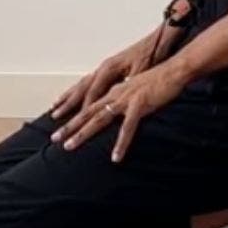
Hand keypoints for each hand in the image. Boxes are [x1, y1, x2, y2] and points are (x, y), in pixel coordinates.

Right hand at [48, 37, 152, 122]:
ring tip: (55, 109)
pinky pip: (87, 83)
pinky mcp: (108, 70)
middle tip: (55, 118)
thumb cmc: (152, 54)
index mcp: (109, 68)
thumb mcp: (142, 70)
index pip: (93, 91)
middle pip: (81, 89)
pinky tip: (73, 97)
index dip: (85, 107)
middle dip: (68, 105)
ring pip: (81, 85)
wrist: (159, 39)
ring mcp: (104, 68)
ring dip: (67, 98)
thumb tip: (118, 94)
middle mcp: (103, 68)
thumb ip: (127, 82)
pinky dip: (77, 92)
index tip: (78, 122)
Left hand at [53, 65, 185, 162]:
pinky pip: (127, 128)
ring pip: (99, 118)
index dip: (72, 113)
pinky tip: (116, 157)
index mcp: (113, 90)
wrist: (173, 70)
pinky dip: (121, 143)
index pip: (88, 103)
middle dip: (69, 126)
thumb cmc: (157, 81)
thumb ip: (124, 101)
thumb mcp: (135, 91)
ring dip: (83, 134)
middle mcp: (115, 93)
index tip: (58, 123)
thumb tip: (115, 111)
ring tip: (70, 147)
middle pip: (86, 112)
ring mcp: (125, 99)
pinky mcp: (139, 104)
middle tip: (54, 138)